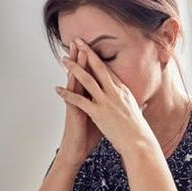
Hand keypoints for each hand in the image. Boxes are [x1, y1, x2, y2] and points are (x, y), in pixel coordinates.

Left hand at [55, 38, 156, 156]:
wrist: (140, 143)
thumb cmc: (139, 131)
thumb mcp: (138, 113)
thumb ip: (135, 106)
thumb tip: (141, 104)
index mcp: (124, 91)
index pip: (109, 70)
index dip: (98, 58)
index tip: (91, 49)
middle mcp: (115, 92)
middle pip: (99, 67)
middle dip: (87, 52)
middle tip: (77, 41)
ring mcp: (107, 102)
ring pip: (87, 80)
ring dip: (74, 68)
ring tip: (64, 59)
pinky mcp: (99, 113)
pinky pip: (79, 101)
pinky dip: (67, 94)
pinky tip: (58, 89)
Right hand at [55, 40, 102, 164]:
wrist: (76, 150)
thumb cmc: (88, 136)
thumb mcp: (102, 118)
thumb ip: (108, 108)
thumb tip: (121, 103)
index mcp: (91, 97)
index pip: (93, 75)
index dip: (94, 62)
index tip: (95, 48)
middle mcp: (82, 97)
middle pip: (83, 73)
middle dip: (82, 57)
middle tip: (80, 40)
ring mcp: (76, 104)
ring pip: (75, 81)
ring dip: (75, 66)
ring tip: (74, 51)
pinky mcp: (73, 112)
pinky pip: (71, 96)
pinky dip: (70, 86)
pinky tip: (69, 77)